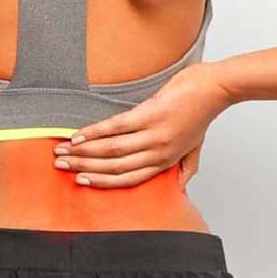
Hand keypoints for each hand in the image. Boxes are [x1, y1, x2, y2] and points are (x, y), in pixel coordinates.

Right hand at [51, 61, 231, 188]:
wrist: (215, 89)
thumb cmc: (203, 112)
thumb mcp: (196, 147)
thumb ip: (186, 168)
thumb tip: (180, 188)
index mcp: (164, 162)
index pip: (127, 179)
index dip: (101, 181)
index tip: (80, 180)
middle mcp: (157, 153)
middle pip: (114, 167)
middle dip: (84, 167)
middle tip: (61, 166)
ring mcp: (153, 134)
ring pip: (112, 150)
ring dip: (84, 151)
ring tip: (63, 151)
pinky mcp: (151, 114)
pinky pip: (117, 127)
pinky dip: (95, 132)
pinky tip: (79, 134)